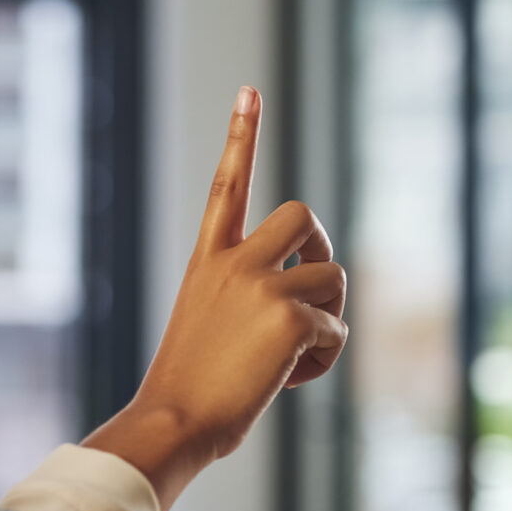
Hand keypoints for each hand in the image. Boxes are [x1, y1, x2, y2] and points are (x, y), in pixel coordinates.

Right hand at [83, 87, 347, 510]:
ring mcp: (260, 284)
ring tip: (292, 358)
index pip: (228, 184)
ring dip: (329, 320)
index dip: (242, 135)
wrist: (174, 420)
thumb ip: (250, 299)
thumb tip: (314, 311)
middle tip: (313, 294)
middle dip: (323, 251)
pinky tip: (287, 381)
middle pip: (305, 217)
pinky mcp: (289, 315)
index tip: (249, 90)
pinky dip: (324, 360)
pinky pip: (337, 329)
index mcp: (207, 260)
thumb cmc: (190, 389)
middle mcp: (232, 261)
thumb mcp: (211, 326)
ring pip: (333, 277)